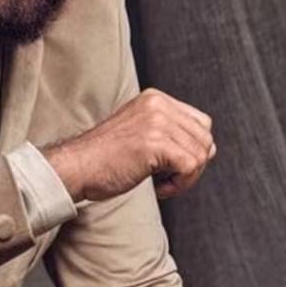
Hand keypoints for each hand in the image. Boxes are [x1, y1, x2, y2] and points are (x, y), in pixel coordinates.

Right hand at [42, 88, 214, 201]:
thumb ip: (169, 131)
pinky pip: (190, 167)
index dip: (193, 149)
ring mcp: (157, 122)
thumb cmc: (104, 158)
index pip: (201, 123)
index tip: (169, 165)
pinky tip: (158, 188)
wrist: (76, 167)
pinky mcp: (156, 143)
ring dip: (184, 178)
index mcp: (155, 99)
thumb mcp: (139, 131)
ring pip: (201, 155)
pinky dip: (179, 185)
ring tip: (160, 182)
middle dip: (192, 165)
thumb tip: (209, 148)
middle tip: (166, 178)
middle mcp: (158, 105)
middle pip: (205, 139)